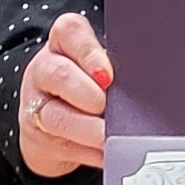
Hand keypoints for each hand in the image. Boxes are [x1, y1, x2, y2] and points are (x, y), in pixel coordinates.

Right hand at [18, 12, 112, 177]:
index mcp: (62, 43)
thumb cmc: (86, 83)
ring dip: (89, 130)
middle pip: (58, 75)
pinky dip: (91, 153)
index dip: (89, 52)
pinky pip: (65, 148)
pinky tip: (108, 152)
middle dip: (88, 94)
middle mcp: (44, 70)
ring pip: (57, 117)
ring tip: (110, 135)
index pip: (69, 31)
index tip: (108, 74)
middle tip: (106, 106)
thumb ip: (115, 65)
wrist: (50, 118)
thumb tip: (146, 81)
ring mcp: (37, 106)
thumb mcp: (97, 64)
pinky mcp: (39, 139)